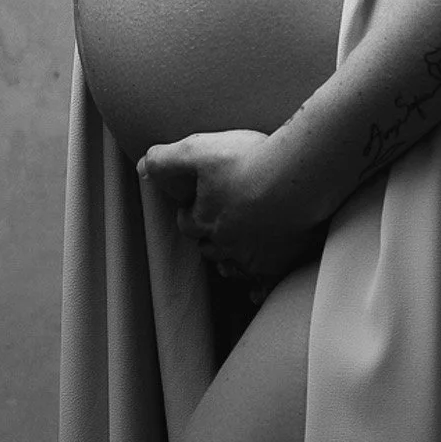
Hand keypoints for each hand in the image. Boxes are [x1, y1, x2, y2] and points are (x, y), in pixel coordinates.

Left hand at [138, 130, 326, 290]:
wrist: (299, 177)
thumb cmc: (249, 161)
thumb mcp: (198, 150)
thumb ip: (166, 160)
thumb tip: (142, 167)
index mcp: (203, 219)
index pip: (188, 222)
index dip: (192, 210)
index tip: (200, 200)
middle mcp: (224, 244)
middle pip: (210, 246)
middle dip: (211, 235)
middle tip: (221, 219)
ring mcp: (253, 257)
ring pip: (233, 265)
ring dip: (230, 257)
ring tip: (234, 248)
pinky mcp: (281, 263)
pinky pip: (264, 285)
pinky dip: (257, 287)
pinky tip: (255, 291)